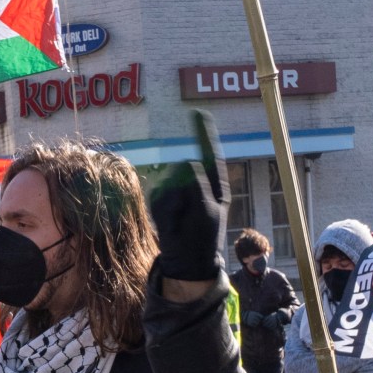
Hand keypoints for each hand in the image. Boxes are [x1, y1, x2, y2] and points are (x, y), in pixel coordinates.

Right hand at [148, 110, 229, 285]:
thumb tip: (185, 160)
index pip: (210, 153)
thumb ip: (198, 183)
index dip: (204, 133)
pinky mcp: (161, 198)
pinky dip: (164, 210)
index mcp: (215, 182)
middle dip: (185, 189)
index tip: (198, 113)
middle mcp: (195, 181)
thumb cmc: (204, 236)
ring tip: (181, 219)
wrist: (186, 260)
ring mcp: (177, 189)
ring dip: (175, 203)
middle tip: (191, 213)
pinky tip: (171, 222)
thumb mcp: (208, 209)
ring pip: (170, 181)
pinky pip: (158, 195)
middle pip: (185, 168)